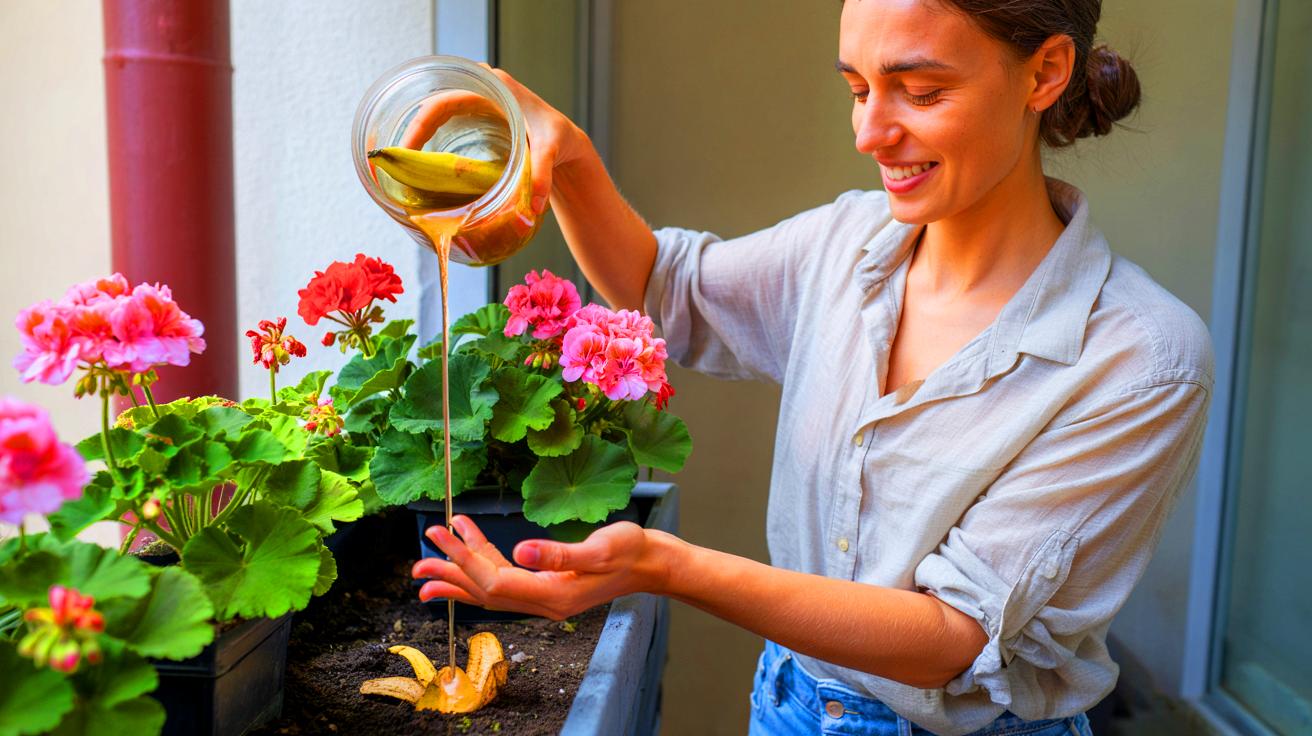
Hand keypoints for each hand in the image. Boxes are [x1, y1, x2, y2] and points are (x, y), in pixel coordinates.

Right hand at [399, 65, 591, 215]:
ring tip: (401, 167)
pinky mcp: (475, 120)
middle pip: (432, 107)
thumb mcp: (552, 149)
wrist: (569, 143)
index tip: (407, 152)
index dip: (420, 125)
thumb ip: (543, 172)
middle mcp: (480, 91)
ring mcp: (476, 104)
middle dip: (411, 134)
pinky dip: (429, 143)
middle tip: (397, 164)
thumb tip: (534, 204)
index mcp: (493, 88)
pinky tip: (419, 166)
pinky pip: (444, 126)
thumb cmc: (562, 138)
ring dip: (417, 139)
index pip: (444, 101)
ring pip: (435, 116)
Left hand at [412, 515, 675, 619]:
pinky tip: (469, 550)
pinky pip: (505, 579)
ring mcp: (543, 596)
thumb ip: (559, 553)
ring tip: (428, 562)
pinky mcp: (546, 584)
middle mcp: (542, 601)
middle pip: (485, 591)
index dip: (465, 561)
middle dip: (450, 574)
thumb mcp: (599, 549)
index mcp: (552, 595)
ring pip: (491, 587)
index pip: (496, 582)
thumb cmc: (629, 551)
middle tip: (417, 563)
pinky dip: (483, 565)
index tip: (442, 539)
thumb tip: (520, 551)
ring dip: (460, 573)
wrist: (650, 563)